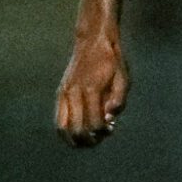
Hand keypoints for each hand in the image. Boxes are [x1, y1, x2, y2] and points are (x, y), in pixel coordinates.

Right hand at [55, 33, 128, 147]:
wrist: (93, 40)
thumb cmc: (111, 61)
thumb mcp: (123, 78)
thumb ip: (119, 100)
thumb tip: (109, 119)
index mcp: (91, 90)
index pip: (94, 124)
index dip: (103, 133)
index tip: (111, 129)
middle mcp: (73, 93)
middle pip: (76, 130)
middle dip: (90, 140)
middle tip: (100, 137)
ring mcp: (64, 93)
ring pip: (62, 128)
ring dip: (75, 140)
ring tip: (88, 139)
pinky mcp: (60, 93)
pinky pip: (57, 119)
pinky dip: (66, 131)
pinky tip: (78, 131)